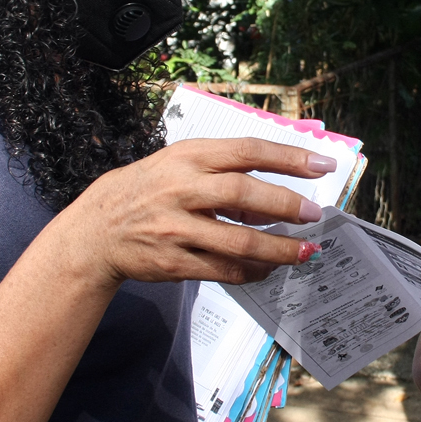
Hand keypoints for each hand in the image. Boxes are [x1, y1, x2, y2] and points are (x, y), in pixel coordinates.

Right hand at [68, 137, 333, 286]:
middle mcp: (182, 189)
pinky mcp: (173, 261)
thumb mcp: (179, 163)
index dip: (289, 158)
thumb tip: (280, 185)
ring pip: (238, 241)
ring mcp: (176, 228)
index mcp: (188, 157)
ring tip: (305, 251)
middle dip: (286, 205)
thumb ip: (224, 170)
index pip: (247, 150)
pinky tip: (270, 268)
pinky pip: (223, 269)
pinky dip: (252, 270)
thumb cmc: (150, 190)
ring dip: (278, 249)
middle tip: (316, 214)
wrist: (97, 230)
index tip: (323, 165)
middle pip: (244, 195)